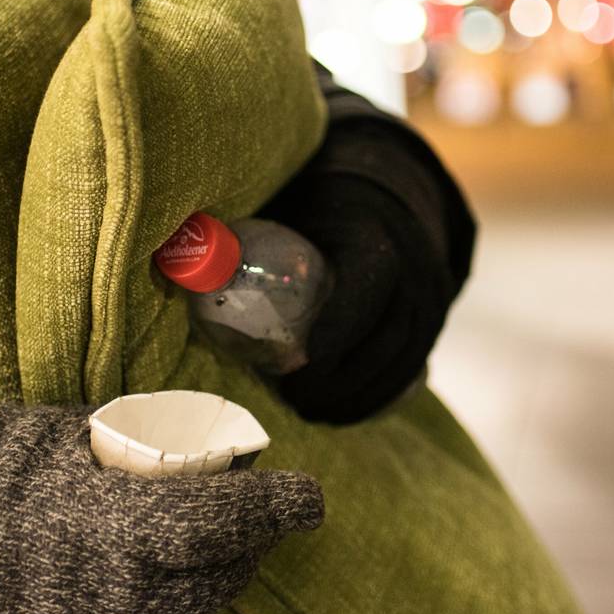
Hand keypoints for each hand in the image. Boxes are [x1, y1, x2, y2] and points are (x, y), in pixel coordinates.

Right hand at [0, 398, 322, 613]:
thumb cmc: (1, 474)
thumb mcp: (77, 439)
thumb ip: (147, 451)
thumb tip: (206, 449)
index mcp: (122, 526)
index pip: (225, 522)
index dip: (275, 508)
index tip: (309, 497)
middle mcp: (128, 595)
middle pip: (225, 570)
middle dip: (250, 537)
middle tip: (249, 507)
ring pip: (202, 606)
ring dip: (218, 570)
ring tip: (205, 536)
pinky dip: (178, 599)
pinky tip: (161, 571)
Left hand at [263, 171, 453, 422]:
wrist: (387, 201)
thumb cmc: (325, 205)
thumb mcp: (292, 203)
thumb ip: (248, 231)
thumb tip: (180, 261)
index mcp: (376, 237)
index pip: (364, 291)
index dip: (334, 333)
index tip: (294, 366)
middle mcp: (415, 269)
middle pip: (384, 338)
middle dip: (340, 380)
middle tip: (295, 400)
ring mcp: (431, 299)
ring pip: (402, 361)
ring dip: (358, 397)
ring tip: (313, 412)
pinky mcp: (433, 321)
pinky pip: (413, 367)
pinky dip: (379, 396)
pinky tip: (344, 412)